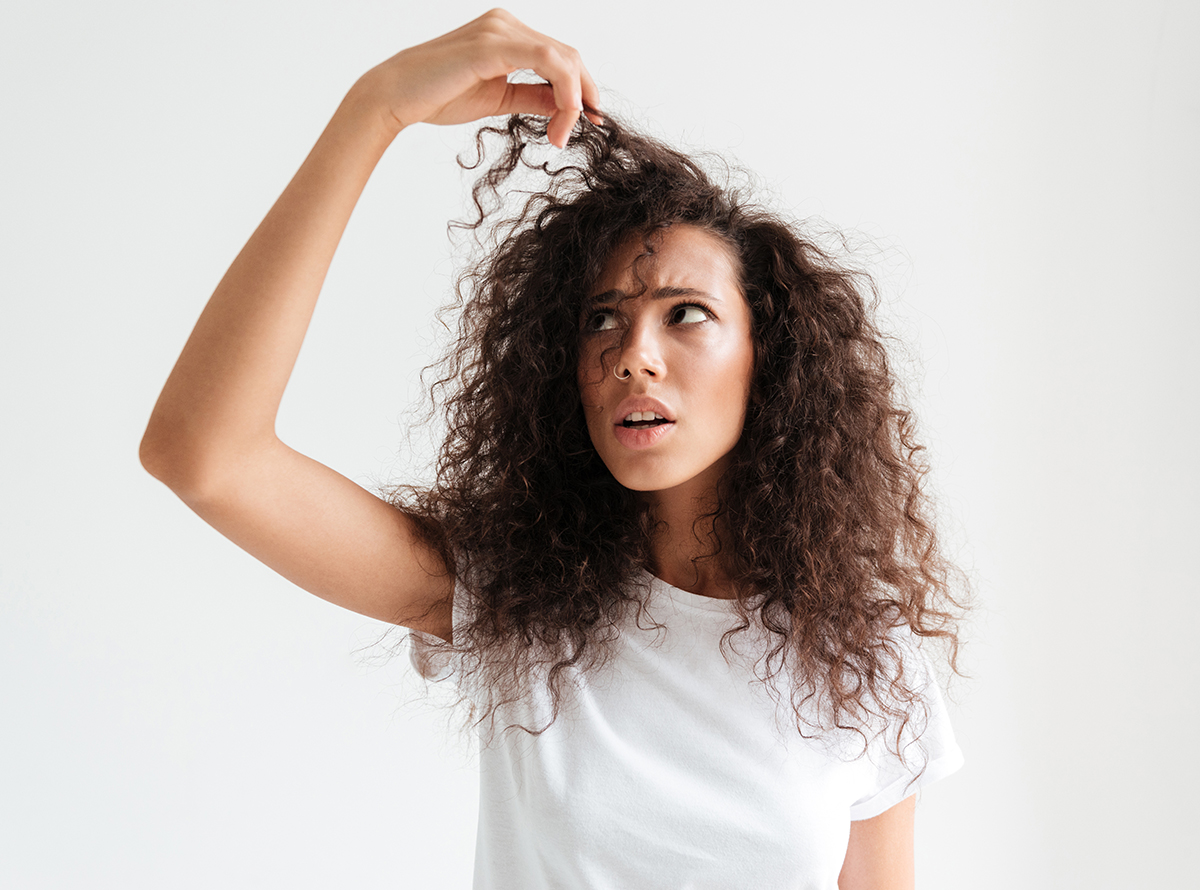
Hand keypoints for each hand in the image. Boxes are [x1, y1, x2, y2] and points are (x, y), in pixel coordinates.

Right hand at [361, 9, 600, 147]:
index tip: (588, 121)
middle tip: (580, 132)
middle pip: (568, 55)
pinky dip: (564, 91)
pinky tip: (562, 119)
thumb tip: (564, 105)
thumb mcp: (499, 98)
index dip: (582, 89)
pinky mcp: (494, 44)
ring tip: (562, 134)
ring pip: (563, 58)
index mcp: (506, 33)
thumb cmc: (437, 96)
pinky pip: (548, 61)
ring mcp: (500, 29)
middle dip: (583, 96)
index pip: (560, 57)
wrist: (396, 97)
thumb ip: (532, 95)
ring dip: (574, 100)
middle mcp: (506, 23)